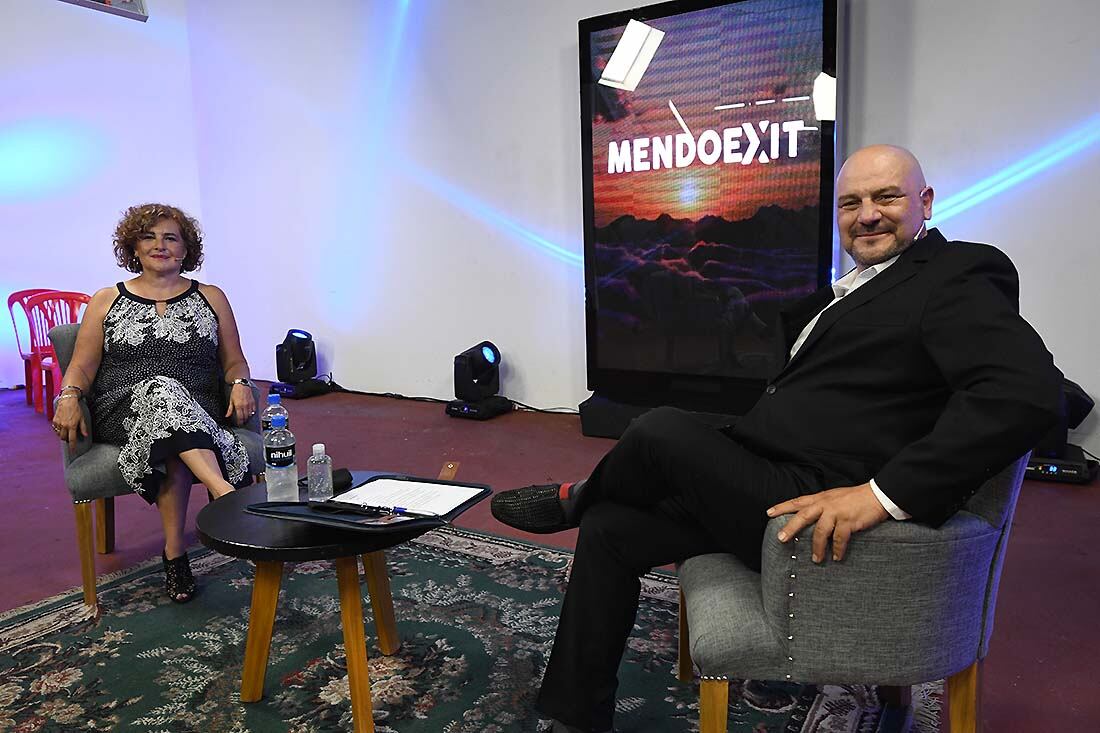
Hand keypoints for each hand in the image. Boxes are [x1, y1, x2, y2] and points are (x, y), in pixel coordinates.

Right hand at [52, 396, 88, 451]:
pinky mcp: (54, 420)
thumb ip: (83, 427)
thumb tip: (85, 435)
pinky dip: (58, 430)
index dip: (72, 446)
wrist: (67, 401)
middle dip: (66, 440)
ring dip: (62, 435)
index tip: (72, 451)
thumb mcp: (82, 418)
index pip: (72, 439)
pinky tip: (61, 427)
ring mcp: (58, 423)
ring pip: (59, 434)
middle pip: (64, 438)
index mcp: (72, 426)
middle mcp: (64, 426)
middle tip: (69, 439)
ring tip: (66, 432)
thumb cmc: (76, 409)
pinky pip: (55, 429)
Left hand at [226, 383, 255, 425]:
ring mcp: (250, 404)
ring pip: (250, 414)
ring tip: (246, 419)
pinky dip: (252, 413)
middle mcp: (245, 406)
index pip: (240, 417)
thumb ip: (230, 409)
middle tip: (242, 422)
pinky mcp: (253, 402)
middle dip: (244, 421)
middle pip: (245, 417)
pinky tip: (250, 413)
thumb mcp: (231, 400)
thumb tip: (227, 415)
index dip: (240, 422)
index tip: (239, 424)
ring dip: (248, 417)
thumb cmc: (236, 391)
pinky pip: (254, 410)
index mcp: (238, 406)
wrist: (242, 384)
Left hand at [767, 483, 888, 562]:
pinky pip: (839, 539)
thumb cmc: (856, 498)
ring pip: (820, 531)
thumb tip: (810, 517)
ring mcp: (837, 512)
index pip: (798, 501)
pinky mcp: (849, 521)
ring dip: (817, 547)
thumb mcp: (835, 497)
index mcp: (821, 498)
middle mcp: (826, 504)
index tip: (769, 513)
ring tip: (816, 560)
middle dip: (791, 527)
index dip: (783, 507)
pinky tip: (837, 557)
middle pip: (803, 515)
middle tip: (781, 539)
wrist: (877, 495)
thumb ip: (822, 505)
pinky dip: (837, 550)